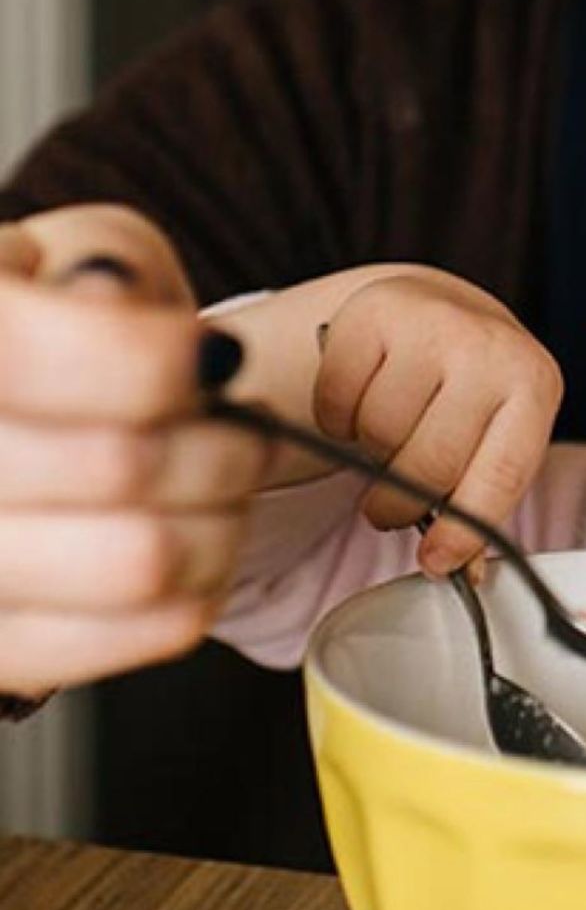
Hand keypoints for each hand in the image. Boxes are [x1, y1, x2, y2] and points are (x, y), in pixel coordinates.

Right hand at [0, 206, 270, 698]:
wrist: (31, 419)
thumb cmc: (66, 327)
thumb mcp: (83, 256)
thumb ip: (105, 264)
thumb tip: (110, 304)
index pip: (34, 358)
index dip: (152, 361)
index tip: (204, 361)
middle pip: (120, 465)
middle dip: (221, 442)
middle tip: (238, 431)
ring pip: (146, 559)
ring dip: (224, 515)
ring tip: (223, 484)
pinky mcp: (5, 652)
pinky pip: (152, 631)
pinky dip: (207, 582)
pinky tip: (195, 538)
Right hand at [311, 270, 562, 575]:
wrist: (439, 307)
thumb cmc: (473, 389)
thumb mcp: (497, 436)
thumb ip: (483, 501)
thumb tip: (462, 572)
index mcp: (534, 385)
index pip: (502, 473)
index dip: (465, 529)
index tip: (436, 563)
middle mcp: (488, 347)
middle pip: (430, 462)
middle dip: (401, 504)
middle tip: (390, 510)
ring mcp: (431, 323)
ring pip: (379, 433)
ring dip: (372, 453)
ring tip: (389, 438)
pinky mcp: (372, 311)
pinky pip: (336, 400)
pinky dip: (338, 420)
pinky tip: (362, 402)